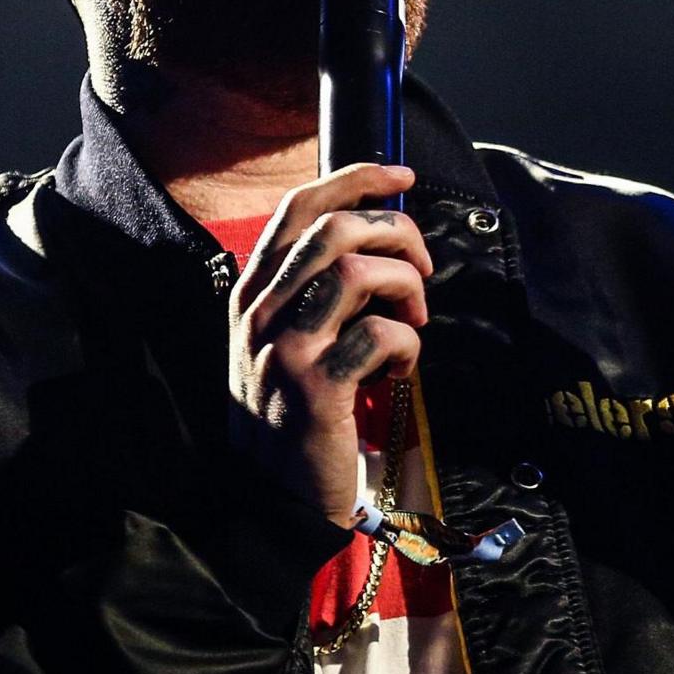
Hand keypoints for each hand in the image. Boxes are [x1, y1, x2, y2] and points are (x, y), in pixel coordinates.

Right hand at [228, 163, 434, 526]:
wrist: (270, 498)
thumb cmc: (291, 414)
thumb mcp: (282, 341)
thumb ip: (314, 290)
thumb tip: (377, 239)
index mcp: (252, 292)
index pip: (300, 209)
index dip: (356, 179)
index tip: (401, 175)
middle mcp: (261, 311)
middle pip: (337, 228)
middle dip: (397, 233)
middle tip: (421, 267)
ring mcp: (285, 348)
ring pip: (361, 271)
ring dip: (407, 288)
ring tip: (413, 322)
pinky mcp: (317, 387)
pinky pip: (382, 334)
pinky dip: (408, 346)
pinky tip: (401, 372)